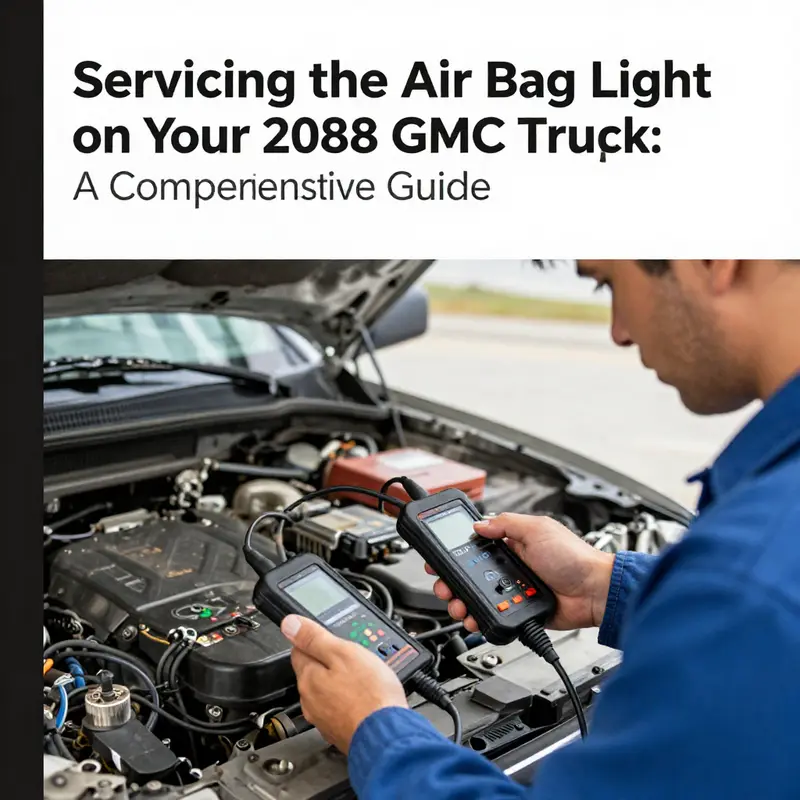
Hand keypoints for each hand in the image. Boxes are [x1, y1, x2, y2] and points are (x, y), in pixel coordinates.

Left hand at [280, 614, 408, 754]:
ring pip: (326, 692)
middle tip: (351, 656)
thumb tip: (289, 624)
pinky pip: (339, 709)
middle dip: (328, 663)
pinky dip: (348, 701)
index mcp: (308, 678)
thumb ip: (315, 638)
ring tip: (361, 677)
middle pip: (313, 672)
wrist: (387, 735)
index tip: (328, 638)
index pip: (298, 650)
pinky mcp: (339, 731)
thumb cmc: (369, 695)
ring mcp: (324, 719)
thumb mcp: (344, 653)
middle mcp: (310, 701)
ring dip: (339, 683)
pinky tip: (363, 698)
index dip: (314, 640)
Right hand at [427, 513, 614, 631]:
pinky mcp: (518, 612)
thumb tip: (480, 524)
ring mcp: (512, 591)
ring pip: (477, 598)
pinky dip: (480, 618)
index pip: (475, 546)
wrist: (594, 592)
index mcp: (512, 544)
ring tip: (457, 604)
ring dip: (462, 602)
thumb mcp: (538, 529)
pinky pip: (493, 616)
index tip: (438, 558)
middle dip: (451, 581)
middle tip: (443, 585)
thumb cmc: (573, 558)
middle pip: (469, 575)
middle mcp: (509, 567)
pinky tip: (474, 618)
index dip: (454, 552)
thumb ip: (506, 524)